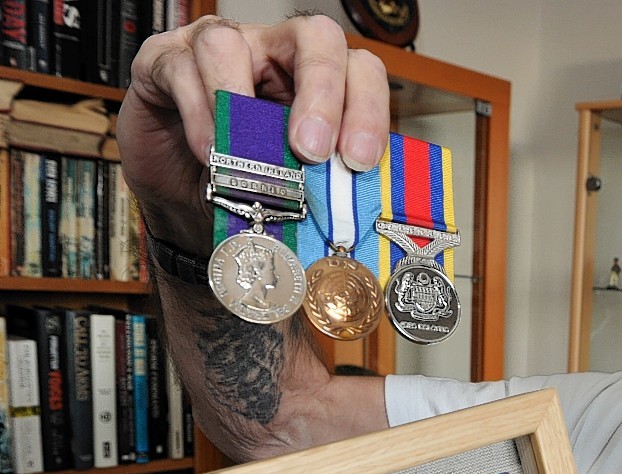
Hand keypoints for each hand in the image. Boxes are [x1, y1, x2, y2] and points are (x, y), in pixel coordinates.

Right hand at [116, 15, 389, 253]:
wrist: (187, 199)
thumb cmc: (247, 184)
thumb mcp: (295, 187)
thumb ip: (323, 179)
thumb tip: (351, 198)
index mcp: (319, 78)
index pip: (360, 69)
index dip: (367, 109)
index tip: (359, 159)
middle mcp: (273, 50)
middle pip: (315, 36)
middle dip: (322, 91)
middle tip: (312, 149)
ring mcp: (217, 46)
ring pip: (229, 42)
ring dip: (240, 104)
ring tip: (243, 157)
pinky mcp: (164, 59)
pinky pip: (181, 68)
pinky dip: (199, 115)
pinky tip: (209, 152)